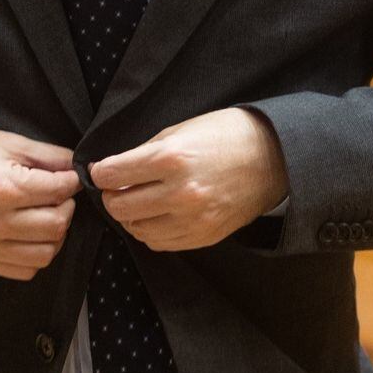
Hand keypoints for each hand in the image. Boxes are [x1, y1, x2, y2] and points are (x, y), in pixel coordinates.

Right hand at [0, 121, 80, 280]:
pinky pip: (23, 271)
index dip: (72, 181)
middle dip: (67, 207)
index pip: (60, 191)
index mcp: (4, 187)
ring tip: (45, 215)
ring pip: (45, 254)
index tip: (70, 177)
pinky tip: (29, 235)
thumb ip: (46, 155)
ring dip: (54, 235)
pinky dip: (34, 256)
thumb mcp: (4, 141)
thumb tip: (74, 165)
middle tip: (59, 195)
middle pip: (57, 226)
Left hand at [89, 108, 288, 251]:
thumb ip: (144, 151)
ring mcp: (193, 218)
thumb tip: (112, 168)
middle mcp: (180, 192)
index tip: (101, 171)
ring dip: (130, 216)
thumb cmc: (226, 135)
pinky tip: (156, 216)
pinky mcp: (204, 236)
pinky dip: (150, 231)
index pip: (113, 174)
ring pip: (137, 229)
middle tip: (115, 188)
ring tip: (136, 202)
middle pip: (120, 206)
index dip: (100, 173)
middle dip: (111, 196)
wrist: (273, 157)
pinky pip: (160, 243)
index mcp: (171, 158)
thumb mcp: (181, 130)